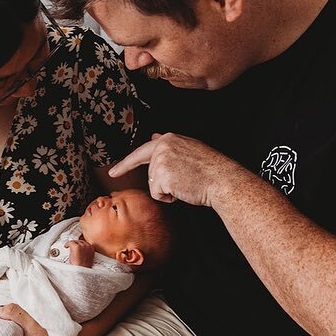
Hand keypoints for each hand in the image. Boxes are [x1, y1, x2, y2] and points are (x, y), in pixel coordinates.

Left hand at [65, 238, 95, 266]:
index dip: (79, 244)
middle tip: (71, 247)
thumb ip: (85, 253)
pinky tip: (66, 246)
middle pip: (79, 241)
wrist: (81, 271)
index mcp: (91, 249)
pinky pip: (70, 242)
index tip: (76, 246)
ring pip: (75, 241)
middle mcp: (88, 246)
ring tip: (68, 247)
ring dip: (71, 244)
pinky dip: (67, 244)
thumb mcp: (87, 258)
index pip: (85, 243)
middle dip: (75, 244)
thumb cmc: (83, 267)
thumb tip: (80, 250)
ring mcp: (82, 246)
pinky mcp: (76, 247)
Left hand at [109, 132, 242, 206]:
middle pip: (150, 173)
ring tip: (187, 183)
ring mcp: (161, 161)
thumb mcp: (188, 149)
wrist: (222, 180)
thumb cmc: (210, 169)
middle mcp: (162, 147)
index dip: (126, 164)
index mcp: (169, 139)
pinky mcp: (162, 177)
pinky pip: (157, 194)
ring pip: (154, 184)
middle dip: (161, 183)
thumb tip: (153, 138)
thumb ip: (169, 146)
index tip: (113, 171)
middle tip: (178, 180)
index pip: (142, 152)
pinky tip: (183, 190)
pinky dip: (169, 198)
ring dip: (168, 190)